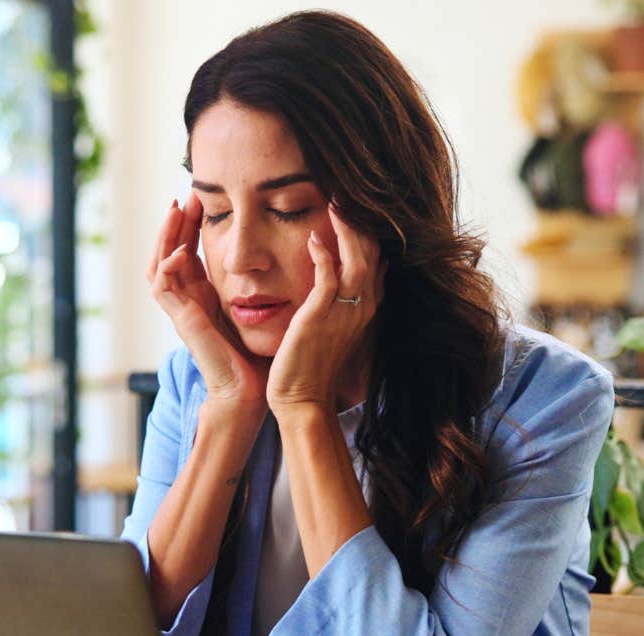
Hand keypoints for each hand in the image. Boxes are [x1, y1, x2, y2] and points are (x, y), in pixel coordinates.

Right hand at [147, 192, 268, 408]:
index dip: (193, 224)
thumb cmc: (259, 355)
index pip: (190, 250)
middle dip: (176, 222)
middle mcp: (189, 300)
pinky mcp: (181, 321)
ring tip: (176, 209)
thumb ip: (264, 283)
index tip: (204, 197)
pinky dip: (167, 266)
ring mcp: (181, 311)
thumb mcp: (262, 308)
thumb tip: (289, 251)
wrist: (250, 389)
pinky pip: (161, 287)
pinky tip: (182, 250)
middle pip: (169, 251)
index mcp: (204, 296)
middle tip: (185, 194)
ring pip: (158, 264)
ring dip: (165, 236)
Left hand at [266, 205, 385, 412]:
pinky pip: (328, 278)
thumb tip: (344, 268)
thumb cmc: (313, 365)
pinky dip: (323, 257)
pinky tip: (313, 238)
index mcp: (366, 306)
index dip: (370, 230)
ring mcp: (344, 312)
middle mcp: (362, 306)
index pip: (378, 258)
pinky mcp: (319, 318)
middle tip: (348, 189)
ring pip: (357, 259)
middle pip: (373, 252)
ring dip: (347, 228)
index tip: (359, 203)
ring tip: (337, 200)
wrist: (303, 400)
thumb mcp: (335, 326)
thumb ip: (342, 297)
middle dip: (362, 220)